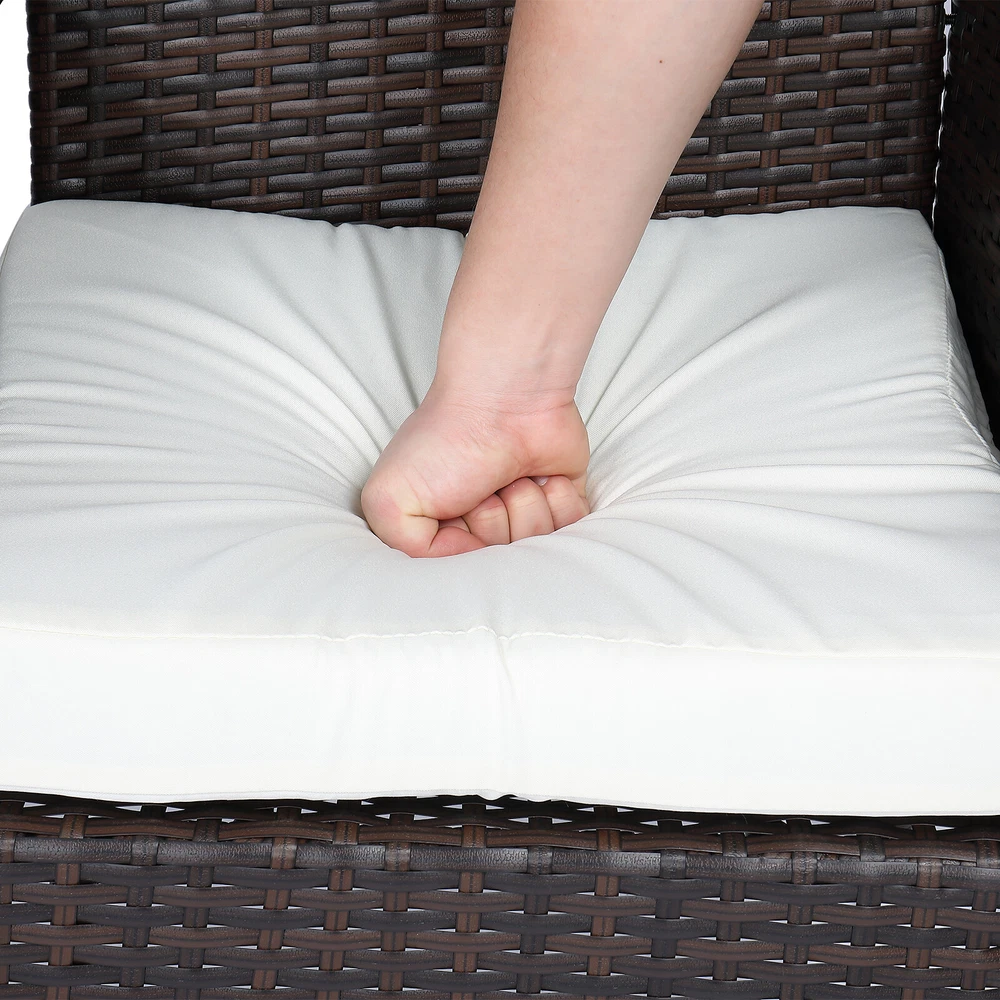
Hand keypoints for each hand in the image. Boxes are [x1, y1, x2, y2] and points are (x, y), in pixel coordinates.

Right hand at [360, 384, 589, 556]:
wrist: (505, 398)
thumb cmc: (447, 440)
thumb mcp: (388, 501)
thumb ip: (405, 552)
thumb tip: (465, 566)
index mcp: (443, 527)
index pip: (461, 574)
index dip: (461, 548)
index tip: (454, 511)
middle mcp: (484, 525)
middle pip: (503, 564)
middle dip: (493, 524)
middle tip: (482, 486)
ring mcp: (526, 515)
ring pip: (540, 548)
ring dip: (525, 507)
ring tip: (511, 475)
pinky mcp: (564, 504)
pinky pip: (573, 532)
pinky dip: (559, 501)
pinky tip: (542, 475)